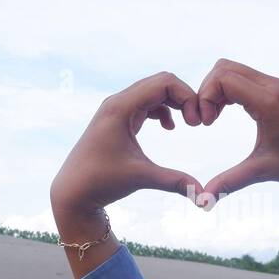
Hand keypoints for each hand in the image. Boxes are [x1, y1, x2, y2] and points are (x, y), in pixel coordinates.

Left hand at [50, 72, 203, 275]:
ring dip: (174, 102)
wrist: (72, 192)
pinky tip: (170, 127)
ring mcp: (116, 109)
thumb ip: (175, 181)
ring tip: (189, 123)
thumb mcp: (141, 178)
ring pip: (153, 91)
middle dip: (184, 97)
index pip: (163, 82)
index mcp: (120, 107)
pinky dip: (162, 110)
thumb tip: (205, 196)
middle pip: (160, 82)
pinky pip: (145, 103)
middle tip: (198, 122)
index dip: (187, 96)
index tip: (198, 122)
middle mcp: (117, 102)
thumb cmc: (101, 182)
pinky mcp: (117, 119)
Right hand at [197, 59, 278, 232]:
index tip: (206, 124)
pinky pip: (245, 78)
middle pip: (224, 68)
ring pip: (233, 70)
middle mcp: (273, 86)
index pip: (223, 78)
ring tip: (214, 118)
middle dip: (207, 91)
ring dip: (217, 91)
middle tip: (206, 120)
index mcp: (269, 102)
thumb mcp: (263, 171)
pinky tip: (227, 114)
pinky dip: (229, 91)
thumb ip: (230, 182)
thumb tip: (202, 201)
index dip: (205, 97)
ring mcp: (277, 86)